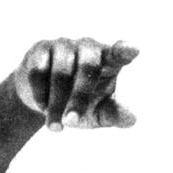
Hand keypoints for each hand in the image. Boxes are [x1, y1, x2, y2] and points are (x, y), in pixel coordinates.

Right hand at [13, 37, 139, 130]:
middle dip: (79, 98)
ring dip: (56, 103)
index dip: (124, 51)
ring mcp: (64, 45)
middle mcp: (88, 47)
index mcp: (109, 61)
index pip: (119, 54)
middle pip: (87, 67)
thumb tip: (131, 119)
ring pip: (60, 73)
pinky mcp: (40, 49)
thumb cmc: (81, 106)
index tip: (133, 49)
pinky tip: (43, 108)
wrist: (44, 100)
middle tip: (71, 122)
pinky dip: (40, 93)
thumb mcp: (99, 114)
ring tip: (56, 127)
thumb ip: (114, 114)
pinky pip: (39, 71)